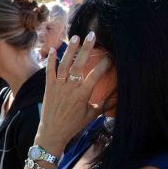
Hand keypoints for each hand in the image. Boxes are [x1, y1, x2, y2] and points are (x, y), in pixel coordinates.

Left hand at [37, 32, 111, 146]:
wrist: (52, 133)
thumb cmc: (74, 125)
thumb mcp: (92, 115)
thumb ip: (105, 104)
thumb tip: (119, 97)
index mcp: (83, 94)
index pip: (96, 74)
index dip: (104, 64)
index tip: (111, 55)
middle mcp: (70, 88)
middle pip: (79, 64)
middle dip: (87, 48)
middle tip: (92, 35)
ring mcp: (58, 86)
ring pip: (64, 64)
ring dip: (70, 50)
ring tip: (76, 37)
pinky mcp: (48, 88)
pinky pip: (49, 71)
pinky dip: (50, 60)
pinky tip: (52, 49)